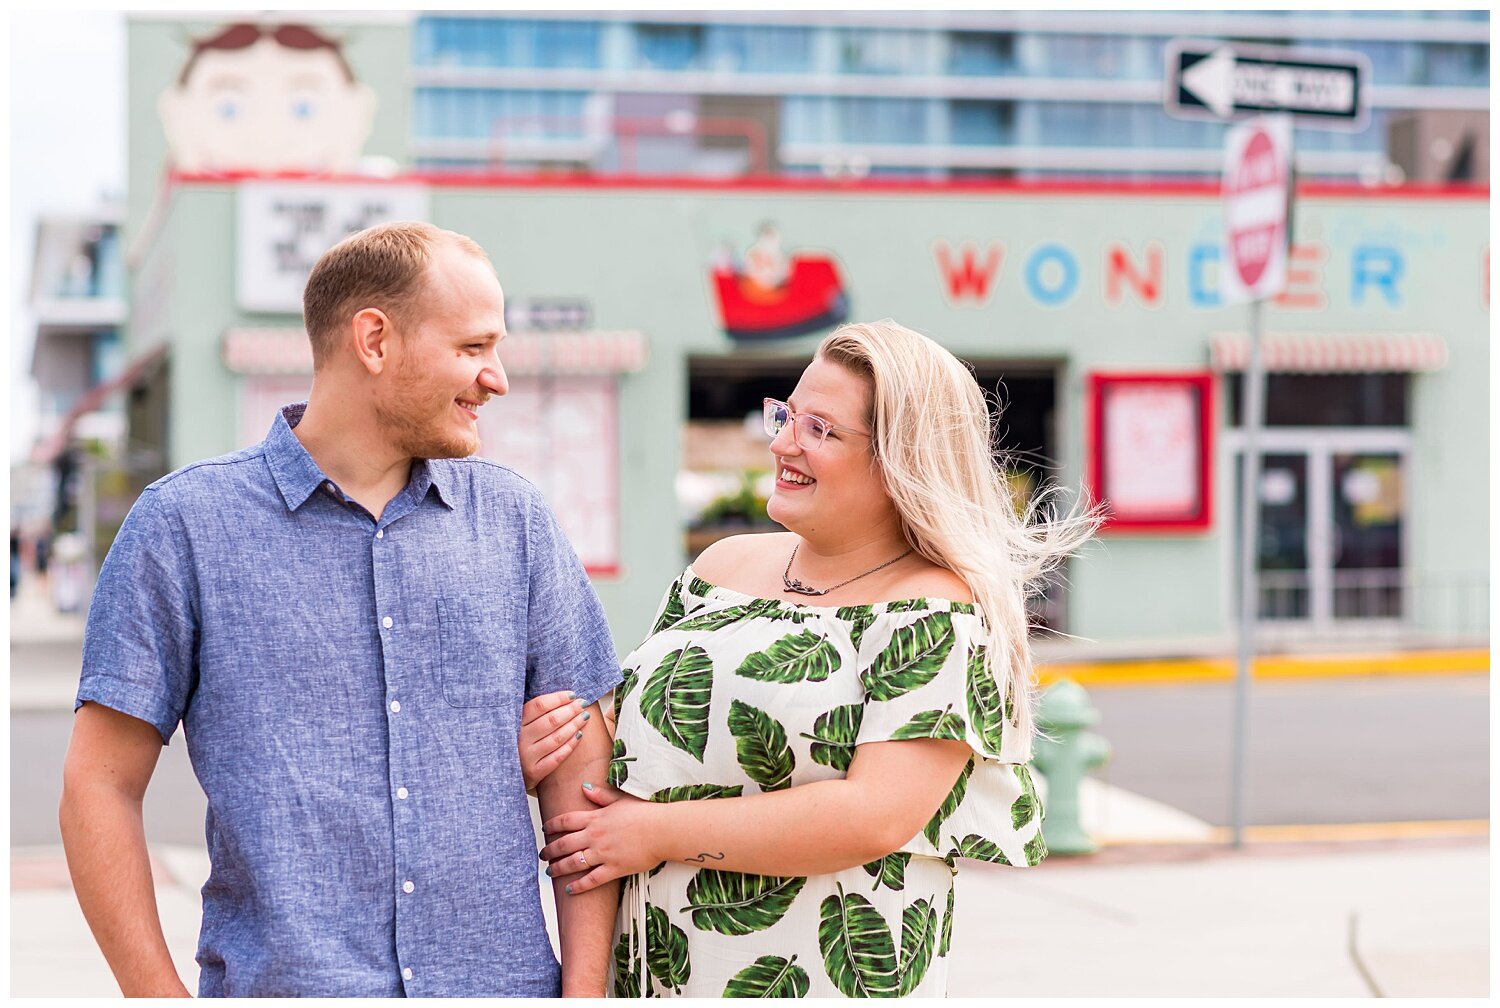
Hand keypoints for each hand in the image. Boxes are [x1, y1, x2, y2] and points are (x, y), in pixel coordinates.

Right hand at [520, 691, 589, 791]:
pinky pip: (557, 757)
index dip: (558, 698)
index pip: (538, 705)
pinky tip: (579, 736)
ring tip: (585, 717)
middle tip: (583, 703)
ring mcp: (526, 757)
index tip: (573, 695)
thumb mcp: (521, 725)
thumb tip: (566, 696)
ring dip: (574, 725)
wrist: (509, 773)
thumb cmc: (521, 741)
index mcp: (515, 723)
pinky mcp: (533, 773)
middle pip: (550, 720)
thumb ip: (536, 712)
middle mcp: (519, 739)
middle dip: (570, 710)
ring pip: (556, 738)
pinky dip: (570, 745)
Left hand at [541, 783, 656, 894]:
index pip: (566, 821)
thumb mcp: (621, 800)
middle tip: (542, 854)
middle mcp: (595, 836)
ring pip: (573, 863)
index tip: (544, 829)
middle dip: (550, 850)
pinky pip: (591, 880)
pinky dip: (578, 886)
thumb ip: (601, 795)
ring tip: (550, 871)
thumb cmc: (646, 813)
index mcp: (596, 818)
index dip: (552, 825)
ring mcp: (603, 853)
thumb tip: (584, 787)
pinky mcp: (614, 869)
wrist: (664, 830)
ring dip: (558, 868)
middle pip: (564, 844)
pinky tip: (568, 889)